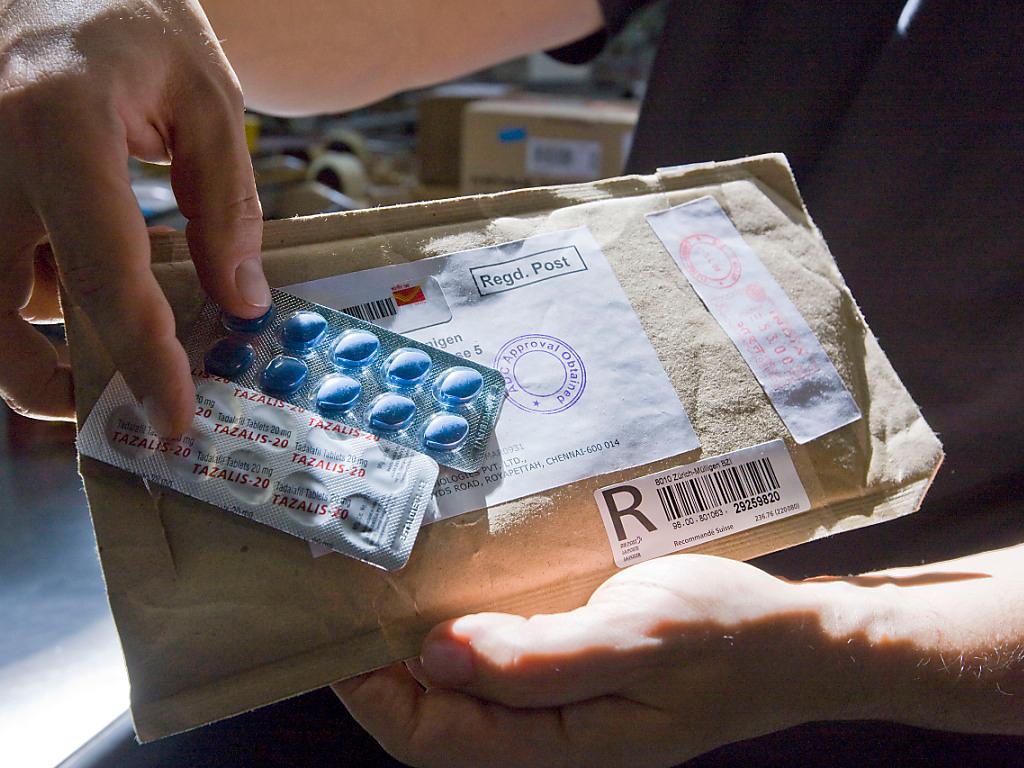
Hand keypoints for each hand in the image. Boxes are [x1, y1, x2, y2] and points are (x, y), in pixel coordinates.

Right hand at [0, 0, 267, 434]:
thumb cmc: (129, 22)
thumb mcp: (204, 97)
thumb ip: (226, 202)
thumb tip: (239, 300)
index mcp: (60, 125)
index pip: (106, 276)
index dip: (143, 360)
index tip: (172, 418)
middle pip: (0, 310)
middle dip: (46, 382)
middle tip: (108, 410)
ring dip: (42, 332)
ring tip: (122, 326)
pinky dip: (36, 288)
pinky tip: (88, 268)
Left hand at [333, 555, 872, 767]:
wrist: (795, 637)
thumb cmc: (726, 638)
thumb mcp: (638, 640)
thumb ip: (538, 660)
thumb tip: (435, 660)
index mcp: (557, 741)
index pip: (427, 738)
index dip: (370, 692)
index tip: (335, 628)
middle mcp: (547, 728)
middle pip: (434, 710)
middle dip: (380, 659)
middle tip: (350, 587)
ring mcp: (562, 696)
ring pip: (463, 678)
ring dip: (421, 632)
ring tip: (389, 574)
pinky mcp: (575, 661)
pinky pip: (501, 650)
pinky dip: (467, 616)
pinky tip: (459, 572)